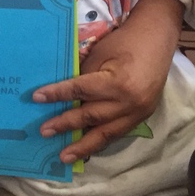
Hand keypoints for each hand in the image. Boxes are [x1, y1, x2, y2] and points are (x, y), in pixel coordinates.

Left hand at [32, 0, 181, 162]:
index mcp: (116, 84)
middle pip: (91, 117)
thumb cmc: (125, 41)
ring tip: (64, 156)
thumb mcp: (100, 53)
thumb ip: (83, 75)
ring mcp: (138, 113)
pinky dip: (101, 140)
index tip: (37, 98)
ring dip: (84, 146)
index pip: (80, 91)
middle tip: (44, 132)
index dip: (57, 95)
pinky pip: (118, 133)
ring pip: (106, 134)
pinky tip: (87, 148)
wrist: (158, 39)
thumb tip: (62, 93)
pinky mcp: (143, 116)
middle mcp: (128, 103)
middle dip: (66, 125)